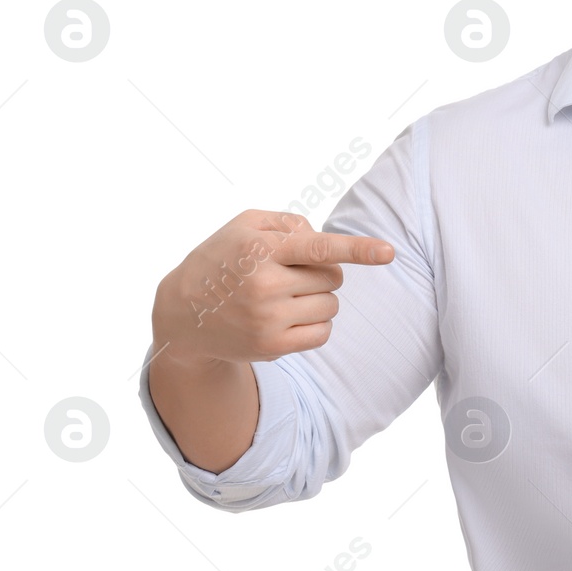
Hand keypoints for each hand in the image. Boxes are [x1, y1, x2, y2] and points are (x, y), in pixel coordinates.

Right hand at [151, 209, 394, 369]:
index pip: (318, 248)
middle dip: (321, 273)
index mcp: (260, 250)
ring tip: (284, 296)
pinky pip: (322, 334)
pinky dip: (315, 324)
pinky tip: (287, 318)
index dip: (358, 249)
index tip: (389, 252)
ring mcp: (268, 320)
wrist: (182, 313)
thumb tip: (325, 241)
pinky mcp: (272, 348)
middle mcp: (265, 286)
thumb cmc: (222, 259)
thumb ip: (289, 223)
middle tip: (288, 274)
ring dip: (318, 299)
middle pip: (332, 277)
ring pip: (331, 306)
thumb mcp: (244, 225)